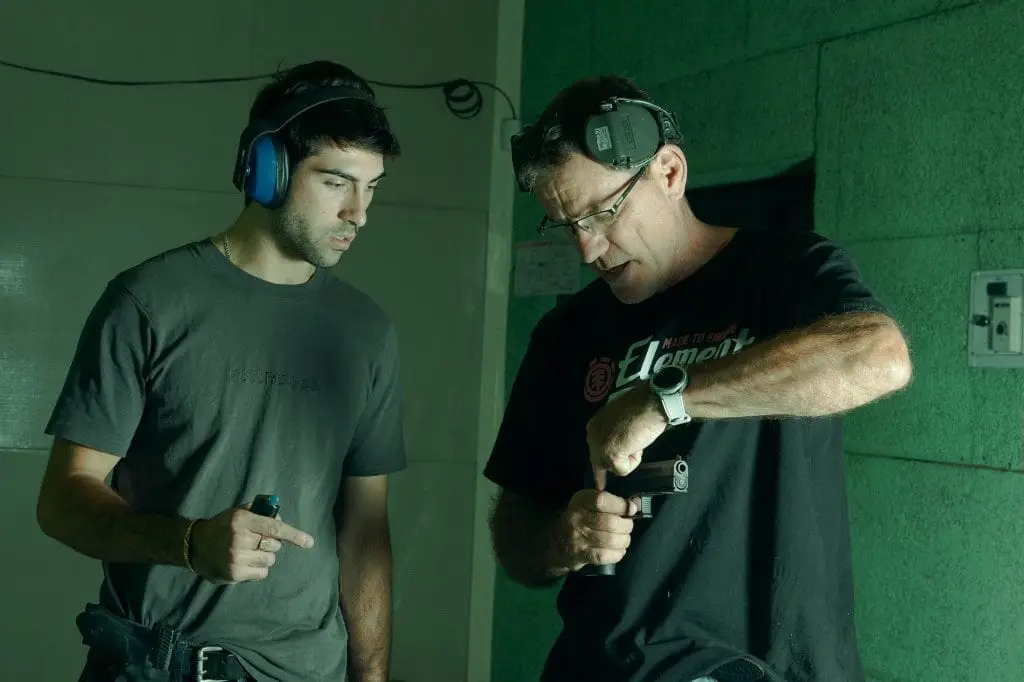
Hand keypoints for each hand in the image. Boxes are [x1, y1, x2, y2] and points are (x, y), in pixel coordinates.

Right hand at [191, 506, 314, 583]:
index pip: (274, 527)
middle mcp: (239, 538)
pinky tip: (245, 564)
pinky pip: (262, 573)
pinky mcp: (235, 573)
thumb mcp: (237, 513)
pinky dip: (258, 569)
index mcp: (241, 520)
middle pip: (274, 545)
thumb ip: (259, 513)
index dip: (293, 535)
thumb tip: (281, 518)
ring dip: (264, 557)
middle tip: (256, 542)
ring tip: (248, 553)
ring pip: (270, 560)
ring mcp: (236, 557)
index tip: (309, 542)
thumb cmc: (222, 527)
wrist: (194, 546)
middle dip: (271, 544)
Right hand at [555, 489, 638, 571]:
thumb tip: (636, 504)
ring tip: (624, 539)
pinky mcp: (580, 554)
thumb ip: (612, 502)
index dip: (621, 505)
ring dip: (624, 540)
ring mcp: (577, 537)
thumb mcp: (590, 504)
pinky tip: (619, 550)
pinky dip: (617, 554)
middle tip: (628, 527)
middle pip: (609, 522)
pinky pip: (604, 555)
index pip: (602, 500)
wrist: (557, 541)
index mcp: (580, 500)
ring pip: (610, 540)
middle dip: (626, 526)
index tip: (631, 509)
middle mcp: (576, 518)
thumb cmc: (581, 519)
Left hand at [587, 384, 666, 487]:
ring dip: (629, 457)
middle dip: (617, 460)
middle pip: (602, 461)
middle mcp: (592, 436)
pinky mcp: (610, 454)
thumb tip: (619, 447)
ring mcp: (599, 446)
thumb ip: (615, 434)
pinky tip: (638, 445)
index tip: (599, 483)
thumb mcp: (622, 422)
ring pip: (614, 467)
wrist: (651, 403)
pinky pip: (622, 470)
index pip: (595, 450)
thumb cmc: (642, 408)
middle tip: (626, 456)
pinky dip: (634, 462)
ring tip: (638, 440)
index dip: (602, 463)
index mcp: (594, 426)